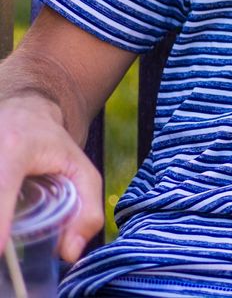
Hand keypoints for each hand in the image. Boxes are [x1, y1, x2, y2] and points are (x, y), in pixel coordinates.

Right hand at [0, 94, 102, 261]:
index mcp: (15, 148)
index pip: (1, 184)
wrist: (23, 114)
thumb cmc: (53, 146)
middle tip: (8, 249)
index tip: (0, 250)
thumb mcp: (82, 170)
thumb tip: (69, 253)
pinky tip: (6, 214)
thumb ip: (87, 211)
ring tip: (8, 226)